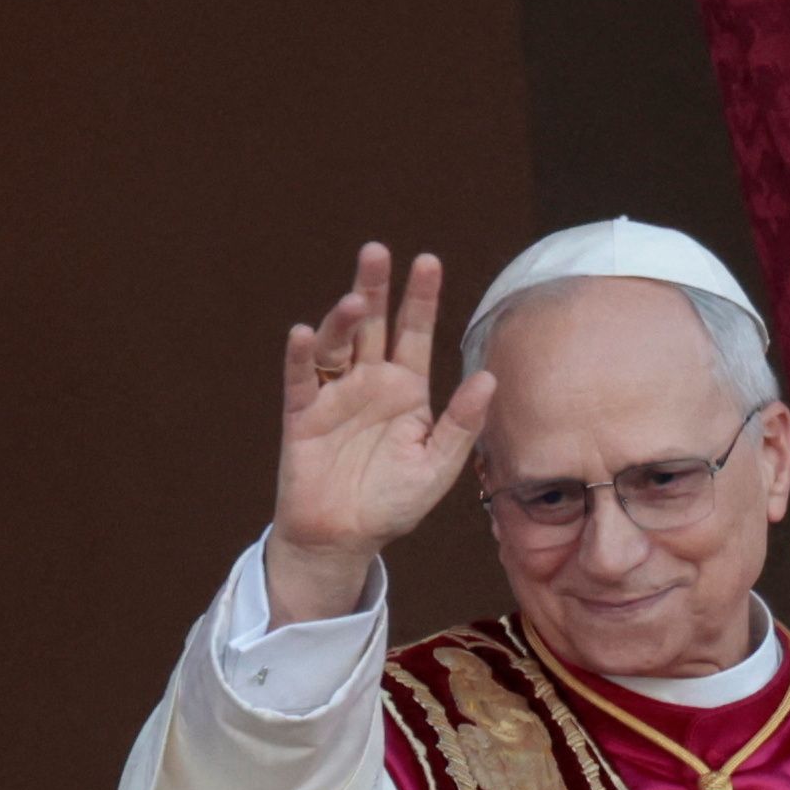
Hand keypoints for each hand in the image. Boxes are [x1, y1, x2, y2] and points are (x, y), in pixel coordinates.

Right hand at [260, 243, 496, 624]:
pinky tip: (303, 333)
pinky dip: (300, 356)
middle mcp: (369, 382)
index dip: (421, 298)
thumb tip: (489, 377)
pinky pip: (301, 379)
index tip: (428, 262)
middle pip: (373, 325)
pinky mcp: (303, 415)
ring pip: (337, 343)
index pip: (414, 332)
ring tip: (358, 301)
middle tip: (377, 251)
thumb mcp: (438, 466)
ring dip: (343, 319)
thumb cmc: (393, 503)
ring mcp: (334, 395)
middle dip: (376, 287)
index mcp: (406, 389)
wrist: (345, 539)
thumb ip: (462, 423)